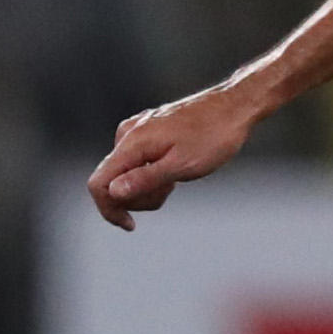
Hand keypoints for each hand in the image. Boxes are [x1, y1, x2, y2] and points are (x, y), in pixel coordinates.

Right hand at [88, 84, 259, 227]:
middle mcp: (127, 134)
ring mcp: (137, 131)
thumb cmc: (213, 136)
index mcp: (132, 142)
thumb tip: (112, 193)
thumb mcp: (182, 165)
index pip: (99, 183)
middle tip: (170, 191)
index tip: (131, 225)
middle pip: (112, 181)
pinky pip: (138, 162)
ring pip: (127, 173)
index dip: (109, 209)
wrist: (233, 108)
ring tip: (177, 179)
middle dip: (137, 197)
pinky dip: (153, 174)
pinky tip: (176, 170)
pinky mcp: (148, 132)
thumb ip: (145, 179)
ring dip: (148, 186)